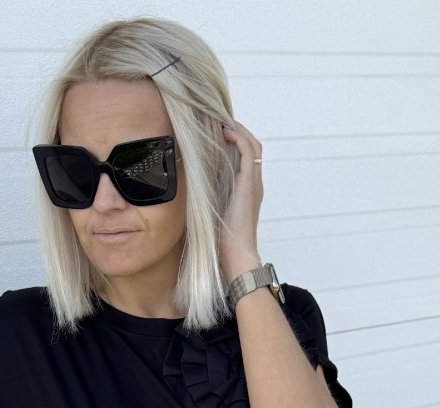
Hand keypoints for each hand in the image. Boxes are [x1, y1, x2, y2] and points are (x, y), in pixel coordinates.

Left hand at [218, 117, 264, 281]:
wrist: (235, 255)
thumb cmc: (221, 241)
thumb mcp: (210, 212)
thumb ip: (205, 198)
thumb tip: (186, 190)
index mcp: (246, 189)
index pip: (245, 156)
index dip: (234, 140)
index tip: (216, 132)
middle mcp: (253, 183)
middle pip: (252, 145)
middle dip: (237, 130)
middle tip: (218, 121)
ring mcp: (253, 183)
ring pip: (252, 144)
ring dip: (238, 129)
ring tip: (221, 121)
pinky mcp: (249, 184)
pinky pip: (248, 151)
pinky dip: (238, 137)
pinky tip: (224, 131)